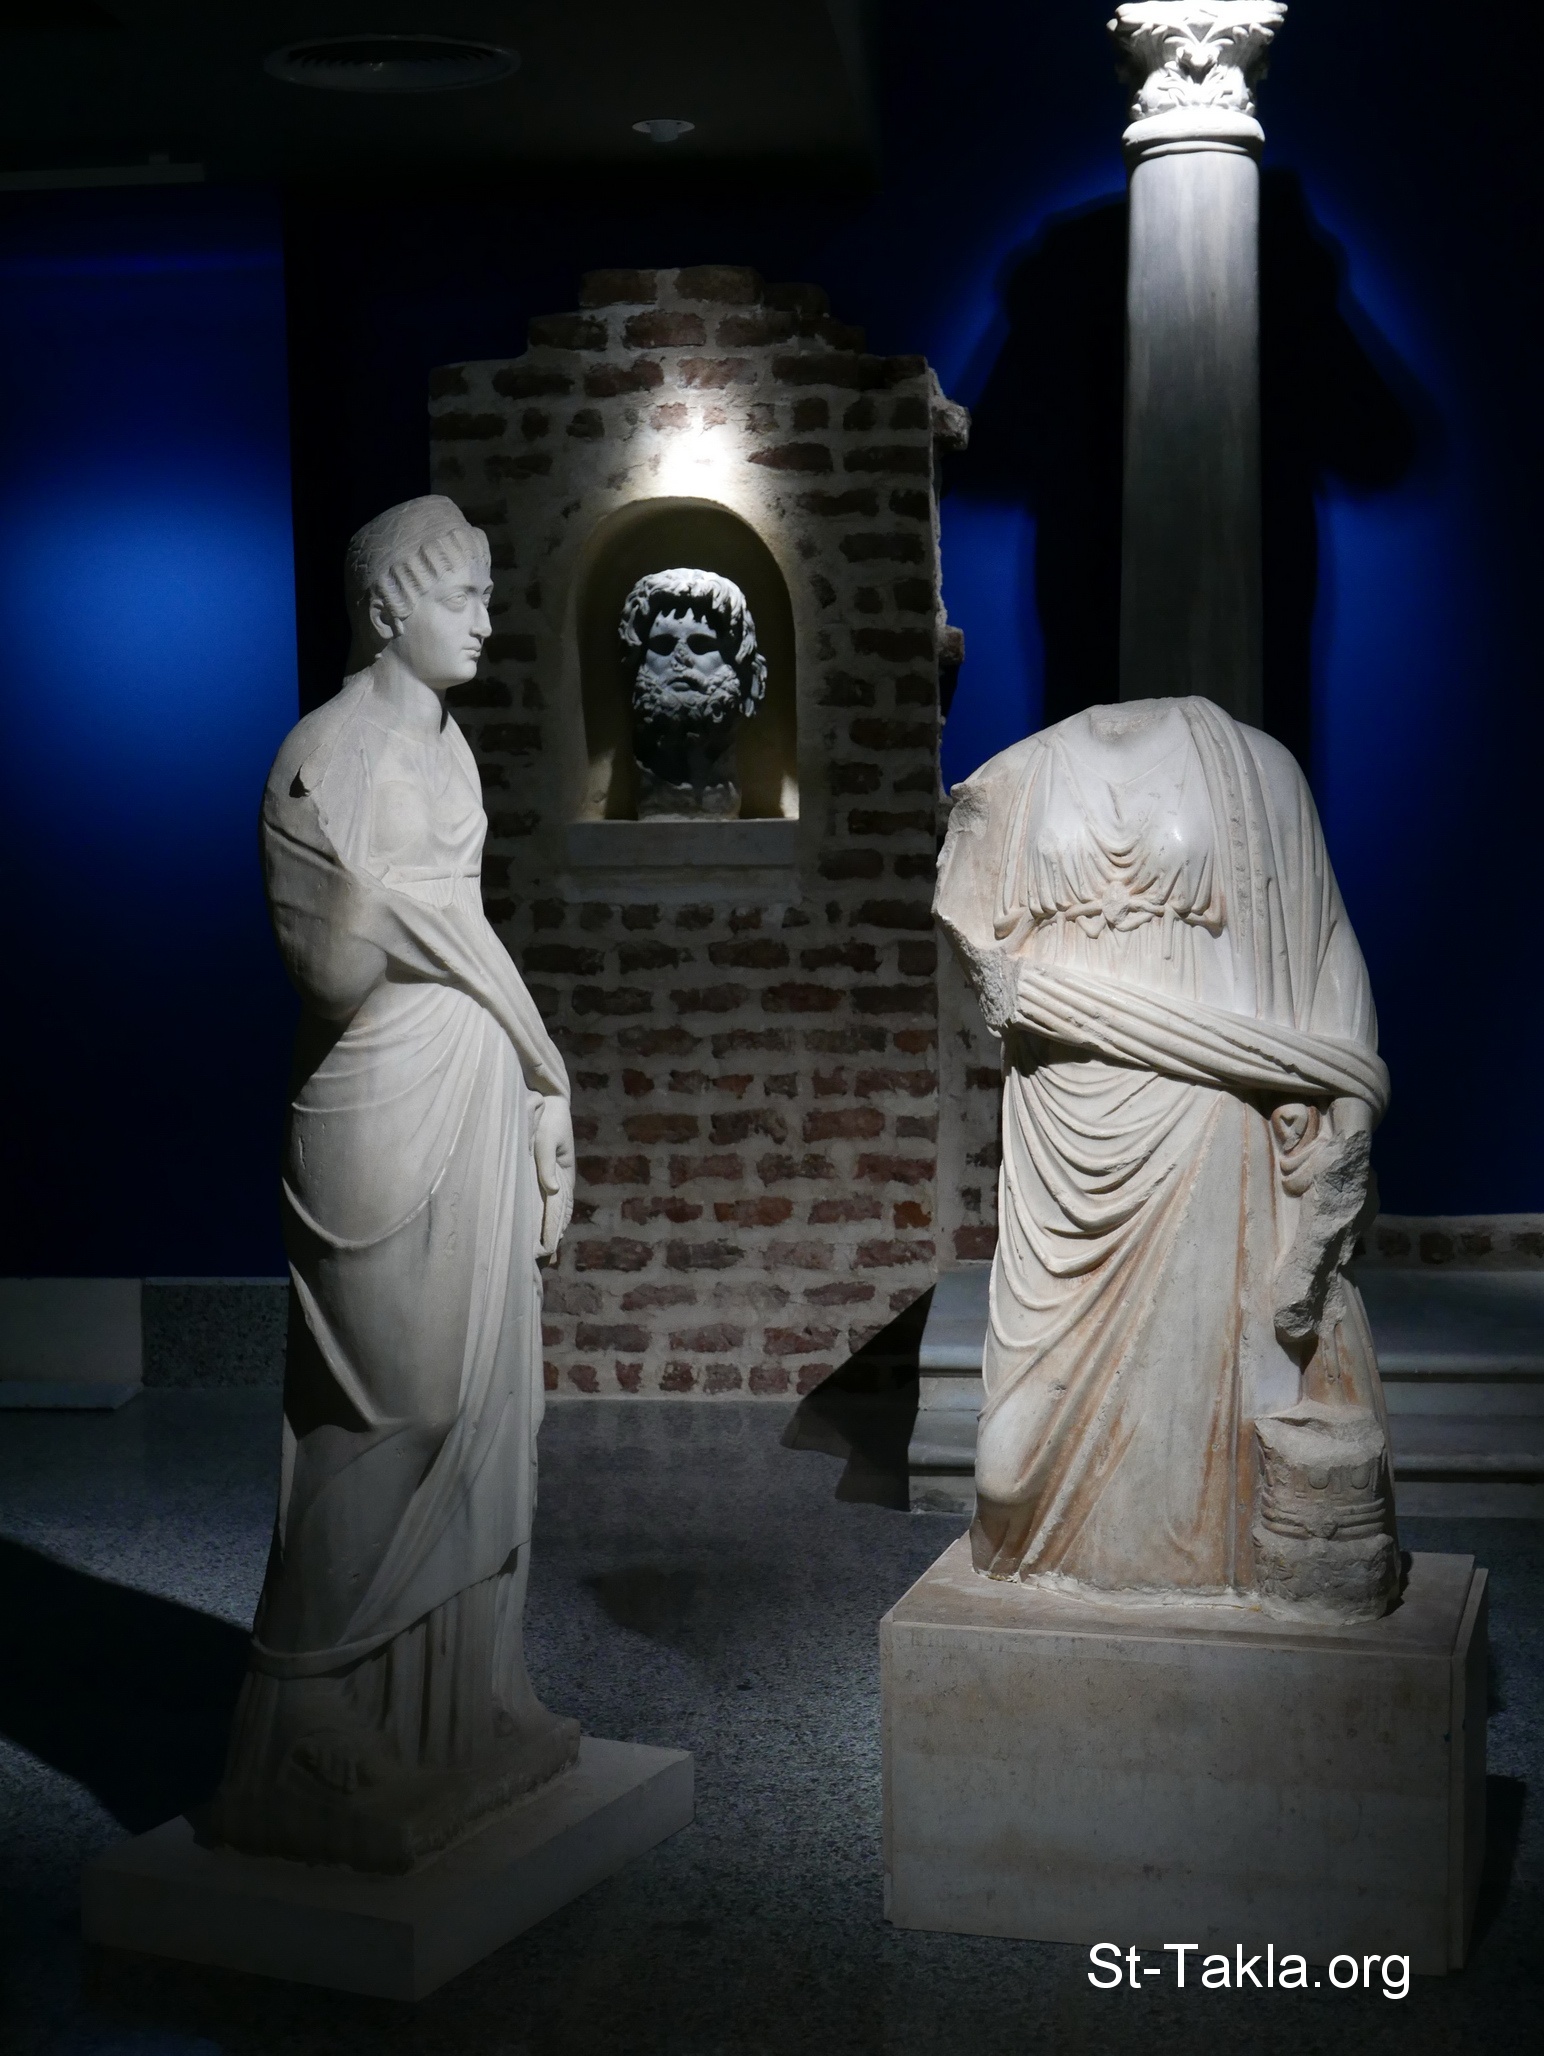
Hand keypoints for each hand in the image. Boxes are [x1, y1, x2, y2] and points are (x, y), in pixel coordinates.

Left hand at [532, 1094, 574, 1258]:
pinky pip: (555, 1201)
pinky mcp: (554, 1174)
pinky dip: (554, 1217)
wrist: (553, 1104)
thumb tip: (553, 1189)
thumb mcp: (547, 1140)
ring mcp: (561, 1178)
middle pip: (560, 1214)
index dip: (551, 1230)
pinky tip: (552, 1225)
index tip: (546, 1249)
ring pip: (559, 1210)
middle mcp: (565, 1180)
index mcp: (565, 1174)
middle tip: (543, 1259)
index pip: (557, 1209)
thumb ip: (547, 1164)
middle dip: (553, 1236)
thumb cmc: (549, 1120)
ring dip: (555, 1230)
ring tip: (549, 1251)